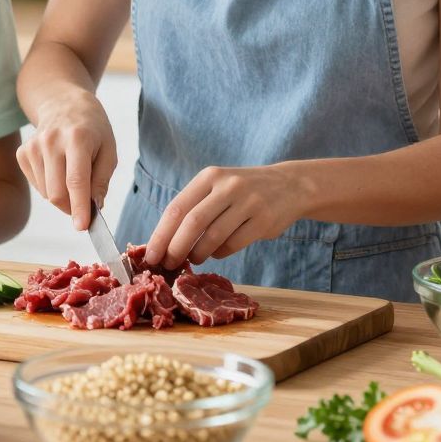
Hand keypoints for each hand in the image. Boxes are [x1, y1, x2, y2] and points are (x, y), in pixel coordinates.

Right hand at [15, 92, 116, 231]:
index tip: (82, 227)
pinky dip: (50, 187)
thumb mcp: (108, 149)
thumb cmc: (92, 128)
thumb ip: (102, 180)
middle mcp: (51, 141)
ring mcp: (33, 146)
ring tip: (72, 174)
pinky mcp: (22, 153)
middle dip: (72, 207)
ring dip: (62, 196)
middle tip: (85, 205)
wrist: (63, 103)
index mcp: (78, 138)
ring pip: (46, 193)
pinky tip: (58, 169)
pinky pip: (37, 186)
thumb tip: (94, 207)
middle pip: (57, 193)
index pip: (76, 181)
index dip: (80, 207)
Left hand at [144, 165, 300, 270]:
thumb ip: (193, 207)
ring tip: (194, 258)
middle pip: (192, 223)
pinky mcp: (264, 220)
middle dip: (175, 248)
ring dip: (198, 254)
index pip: (176, 208)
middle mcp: (228, 186)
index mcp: (209, 176)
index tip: (150, 256)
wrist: (290, 185)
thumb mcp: (217, 186)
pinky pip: (233, 245)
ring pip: (213, 237)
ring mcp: (248, 202)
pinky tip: (217, 252)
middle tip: (168, 264)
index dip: (161, 235)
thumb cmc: (242, 191)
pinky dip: (220, 253)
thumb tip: (162, 242)